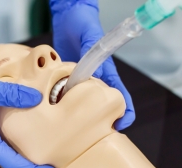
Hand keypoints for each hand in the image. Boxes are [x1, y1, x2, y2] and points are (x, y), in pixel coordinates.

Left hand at [49, 0, 134, 129]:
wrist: (69, 16)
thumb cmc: (84, 24)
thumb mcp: (89, 37)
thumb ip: (93, 53)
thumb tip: (98, 75)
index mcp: (105, 71)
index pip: (119, 95)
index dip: (124, 112)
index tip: (121, 126)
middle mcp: (93, 78)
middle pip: (101, 105)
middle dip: (101, 121)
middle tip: (94, 137)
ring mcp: (79, 80)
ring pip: (83, 103)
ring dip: (81, 116)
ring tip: (75, 131)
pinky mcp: (66, 77)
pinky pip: (65, 94)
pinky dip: (63, 104)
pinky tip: (56, 114)